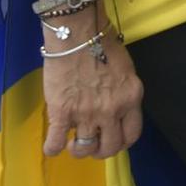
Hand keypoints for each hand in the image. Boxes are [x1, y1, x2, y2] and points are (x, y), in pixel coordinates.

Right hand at [41, 33, 144, 160]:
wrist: (77, 33)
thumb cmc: (101, 44)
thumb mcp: (125, 70)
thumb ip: (122, 93)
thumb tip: (114, 108)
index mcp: (131, 97)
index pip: (132, 134)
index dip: (121, 142)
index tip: (112, 139)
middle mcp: (112, 110)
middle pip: (110, 147)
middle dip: (100, 151)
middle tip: (92, 144)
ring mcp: (87, 114)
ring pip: (84, 149)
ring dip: (78, 150)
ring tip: (73, 142)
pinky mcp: (62, 113)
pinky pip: (55, 143)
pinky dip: (52, 148)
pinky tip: (52, 145)